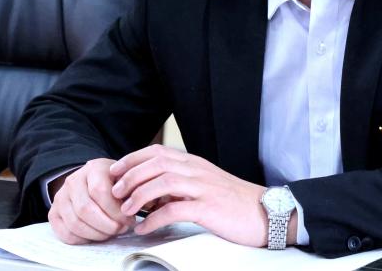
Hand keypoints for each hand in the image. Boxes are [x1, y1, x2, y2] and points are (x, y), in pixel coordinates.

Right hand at [48, 158, 136, 244]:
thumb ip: (133, 189)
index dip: (116, 210)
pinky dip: (83, 239)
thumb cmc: (113, 182)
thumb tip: (143, 204)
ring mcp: (61, 197)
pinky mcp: (53, 213)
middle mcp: (73, 181)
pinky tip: (97, 235)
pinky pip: (66, 234)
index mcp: (93, 168)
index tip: (130, 219)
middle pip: (86, 210)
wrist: (90, 181)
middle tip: (122, 229)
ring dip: (97, 234)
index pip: (100, 191)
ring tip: (112, 232)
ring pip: (75, 224)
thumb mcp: (125, 178)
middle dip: (107, 225)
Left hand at [109, 145, 290, 246]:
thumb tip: (151, 193)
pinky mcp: (208, 207)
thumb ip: (180, 185)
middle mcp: (197, 170)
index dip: (132, 160)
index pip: (157, 152)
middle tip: (115, 191)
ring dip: (138, 196)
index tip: (115, 171)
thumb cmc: (234, 202)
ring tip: (125, 210)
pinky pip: (173, 210)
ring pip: (162, 182)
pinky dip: (153, 219)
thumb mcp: (205, 186)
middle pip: (155, 163)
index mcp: (194, 163)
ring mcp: (203, 187)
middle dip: (130, 176)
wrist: (266, 212)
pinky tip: (143, 229)